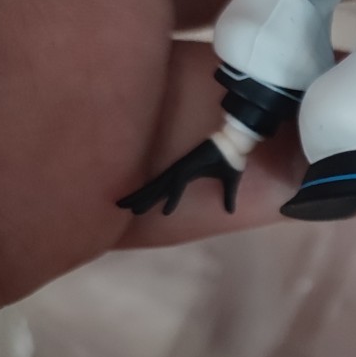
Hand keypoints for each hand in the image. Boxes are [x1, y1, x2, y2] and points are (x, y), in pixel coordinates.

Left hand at [117, 138, 241, 216]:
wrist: (237, 144)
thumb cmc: (231, 160)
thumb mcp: (230, 184)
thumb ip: (228, 197)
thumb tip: (230, 212)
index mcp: (184, 174)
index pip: (161, 188)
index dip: (148, 197)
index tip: (136, 208)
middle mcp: (179, 171)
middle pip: (154, 187)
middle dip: (136, 197)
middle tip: (119, 205)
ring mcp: (182, 169)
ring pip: (159, 187)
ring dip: (145, 198)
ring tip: (129, 209)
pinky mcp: (189, 167)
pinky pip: (178, 186)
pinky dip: (171, 198)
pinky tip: (165, 210)